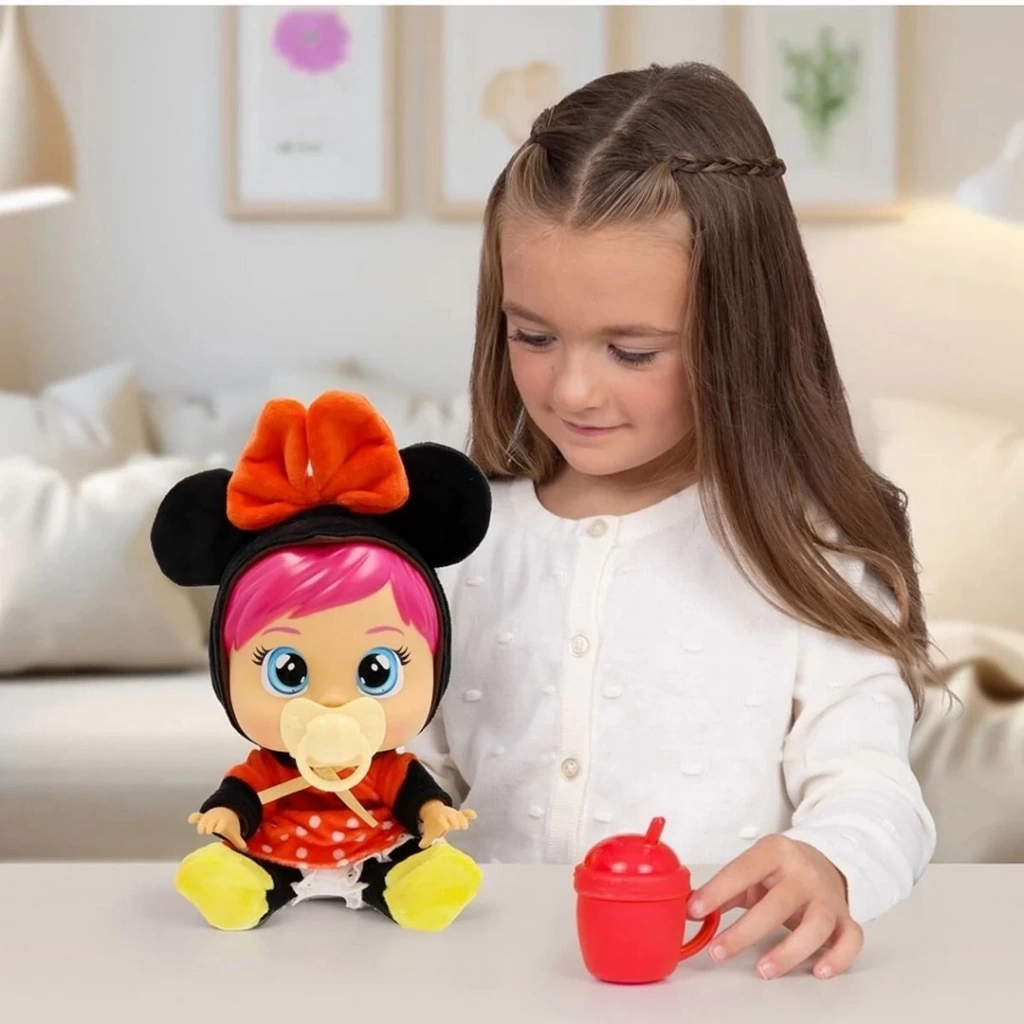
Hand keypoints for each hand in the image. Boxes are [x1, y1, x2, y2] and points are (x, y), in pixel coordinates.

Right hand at [188, 807, 246, 850]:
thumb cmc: (228, 825)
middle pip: (211, 822)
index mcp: (224, 822)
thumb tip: (245, 848)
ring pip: (203, 819)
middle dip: (210, 826)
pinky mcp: (202, 817)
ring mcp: (208, 817)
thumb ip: (238, 840)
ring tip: (201, 831)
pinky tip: (191, 820)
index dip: (220, 826)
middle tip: (209, 831)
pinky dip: (194, 817)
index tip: (218, 829)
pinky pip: (197, 816)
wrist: (226, 811)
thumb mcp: (233, 832)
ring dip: (201, 824)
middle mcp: (215, 819)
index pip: (221, 824)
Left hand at [418, 800, 476, 848]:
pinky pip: (465, 813)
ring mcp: (454, 814)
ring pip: (459, 815)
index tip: (445, 827)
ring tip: (464, 826)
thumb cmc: (433, 824)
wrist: (434, 810)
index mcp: (439, 819)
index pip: (441, 821)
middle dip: (454, 821)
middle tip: (456, 827)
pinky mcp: (459, 814)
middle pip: (452, 817)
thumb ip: (427, 839)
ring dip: (462, 820)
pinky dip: (469, 814)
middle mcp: (447, 815)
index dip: (443, 823)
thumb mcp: (429, 830)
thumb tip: (421, 846)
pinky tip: (474, 815)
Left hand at [688, 835, 861, 980]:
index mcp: (776, 851)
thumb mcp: (753, 868)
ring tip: (763, 969)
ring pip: (816, 926)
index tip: (695, 910)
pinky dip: (838, 957)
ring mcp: (828, 897)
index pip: (744, 870)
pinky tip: (819, 971)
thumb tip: (692, 908)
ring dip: (789, 951)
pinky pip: (850, 939)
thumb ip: (726, 887)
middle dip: (745, 931)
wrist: (825, 861)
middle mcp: (805, 873)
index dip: (718, 890)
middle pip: (778, 903)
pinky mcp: (845, 918)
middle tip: (718, 951)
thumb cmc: (781, 869)